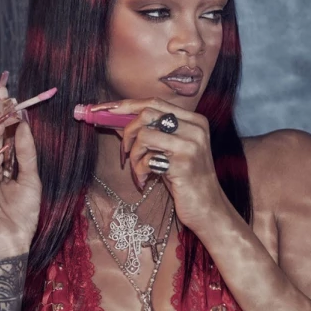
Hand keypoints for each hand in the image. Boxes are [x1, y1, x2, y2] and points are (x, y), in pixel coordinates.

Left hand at [94, 97, 229, 234]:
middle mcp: (195, 129)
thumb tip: (114, 119)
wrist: (208, 209)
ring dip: (133, 155)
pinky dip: (139, 170)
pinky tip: (145, 180)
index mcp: (194, 120)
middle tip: (125, 151)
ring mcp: (191, 145)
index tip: (103, 110)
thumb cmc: (185, 179)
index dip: (126, 105)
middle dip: (127, 132)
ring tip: (138, 170)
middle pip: (147, 113)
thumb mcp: (168, 151)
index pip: (154, 102)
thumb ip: (149, 133)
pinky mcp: (183, 164)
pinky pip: (147, 159)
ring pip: (144, 134)